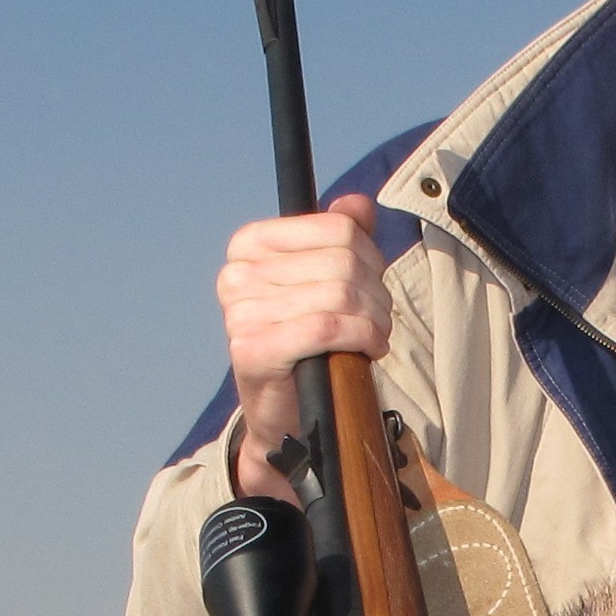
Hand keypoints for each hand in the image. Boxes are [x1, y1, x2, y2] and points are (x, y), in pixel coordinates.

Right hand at [218, 189, 387, 502]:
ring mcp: (240, 312)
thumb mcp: (325, 280)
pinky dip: (361, 337)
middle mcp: (237, 273)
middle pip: (343, 260)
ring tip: (374, 336)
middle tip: (378, 319)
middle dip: (376, 292)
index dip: (370, 256)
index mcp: (250, 244)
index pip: (336, 227)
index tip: (371, 284)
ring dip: (374, 319)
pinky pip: (328, 327)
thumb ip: (340, 237)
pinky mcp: (252, 349)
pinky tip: (367, 350)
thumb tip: (358, 203)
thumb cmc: (308, 342)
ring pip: (341, 293)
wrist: (285, 412)